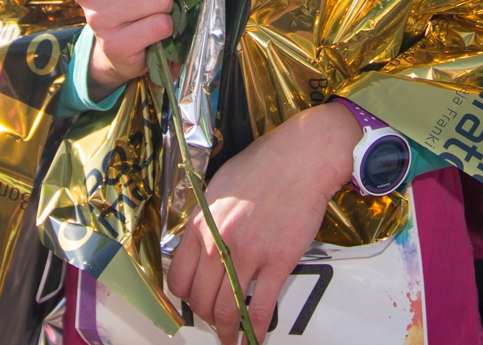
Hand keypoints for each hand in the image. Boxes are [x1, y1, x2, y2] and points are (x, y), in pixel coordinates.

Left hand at [165, 101, 357, 342]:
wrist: (304, 156)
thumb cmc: (266, 163)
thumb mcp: (220, 185)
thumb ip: (207, 217)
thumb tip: (200, 240)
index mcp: (201, 222)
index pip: (178, 277)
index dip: (186, 297)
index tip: (195, 302)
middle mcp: (218, 241)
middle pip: (200, 298)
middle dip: (207, 317)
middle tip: (216, 322)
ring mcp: (248, 252)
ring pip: (227, 308)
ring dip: (228, 331)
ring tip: (233, 339)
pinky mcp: (278, 260)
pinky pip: (260, 305)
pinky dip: (256, 329)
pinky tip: (257, 338)